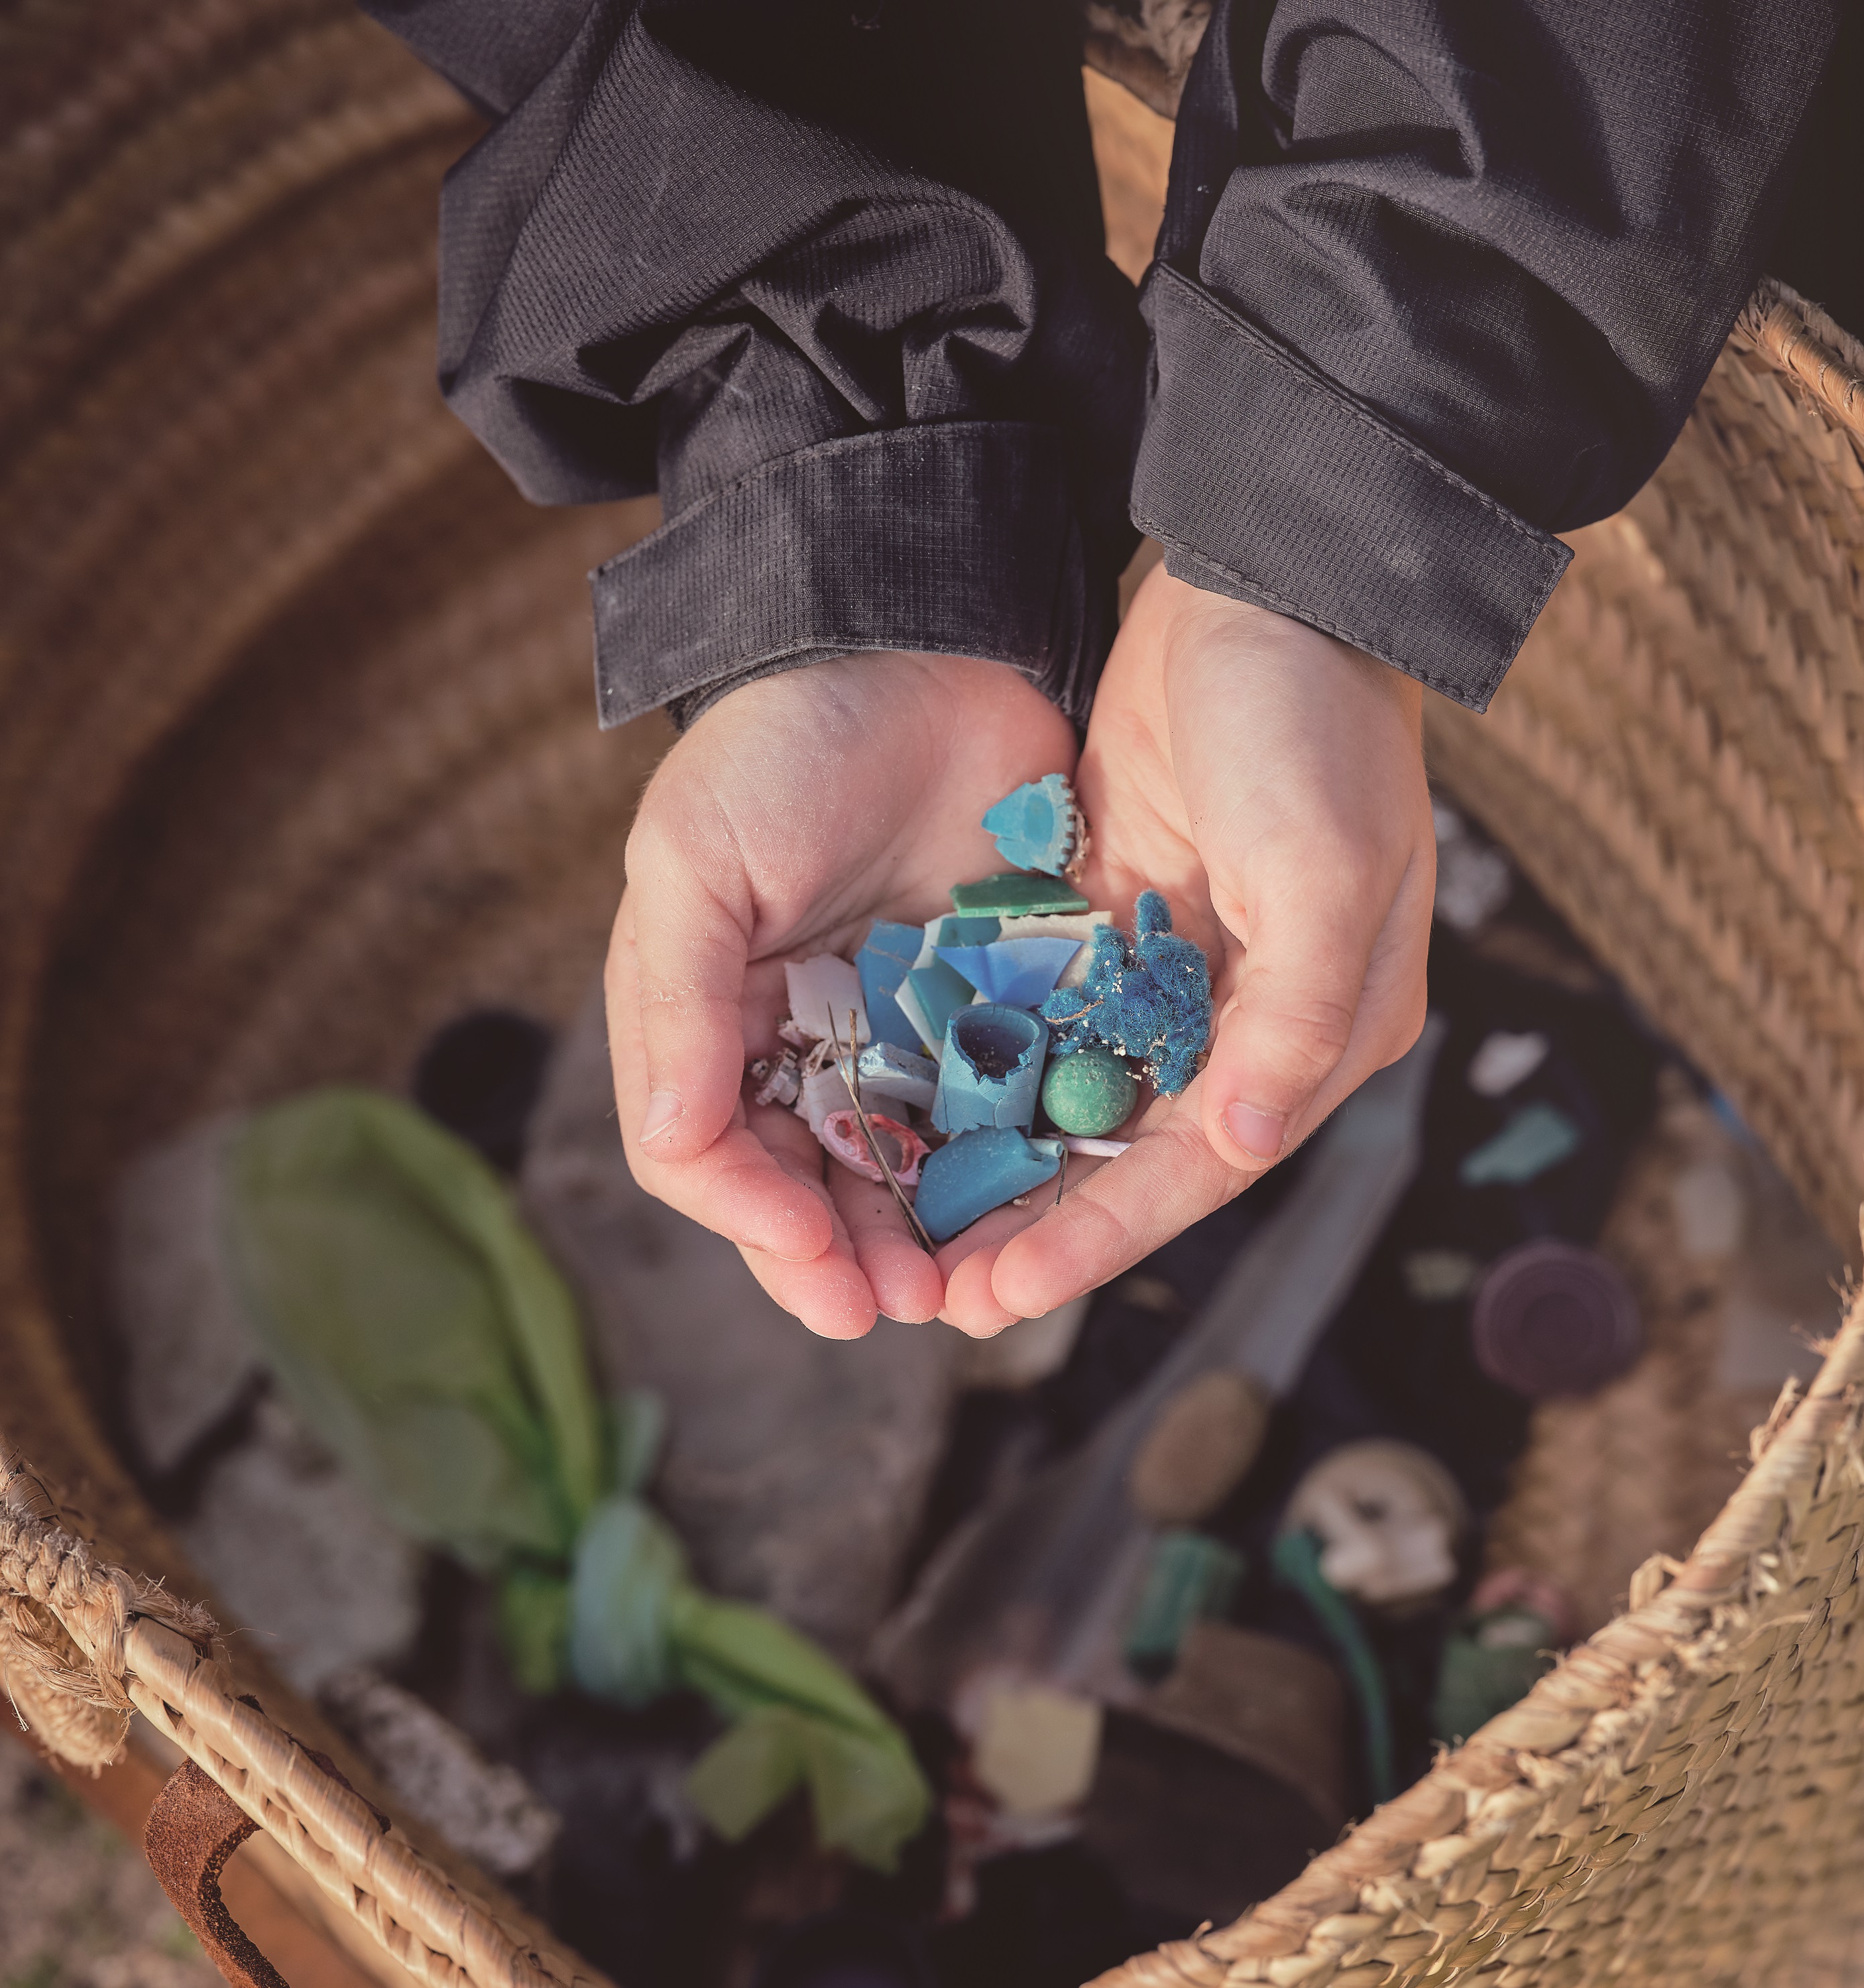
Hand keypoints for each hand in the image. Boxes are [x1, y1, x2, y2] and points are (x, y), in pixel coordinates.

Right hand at [606, 652, 1074, 1337]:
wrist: (932, 640)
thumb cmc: (786, 743)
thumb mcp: (698, 863)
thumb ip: (680, 1009)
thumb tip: (677, 1150)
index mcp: (709, 1018)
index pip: (709, 1156)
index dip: (754, 1222)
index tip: (813, 1260)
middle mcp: (798, 1043)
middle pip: (806, 1187)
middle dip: (844, 1258)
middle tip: (895, 1308)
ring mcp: (897, 1035)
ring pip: (900, 1173)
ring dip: (922, 1241)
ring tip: (956, 1292)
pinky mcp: (988, 1013)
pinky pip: (990, 1117)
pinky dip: (998, 1175)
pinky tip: (1023, 1219)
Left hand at [936, 563, 1435, 1332]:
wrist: (1269, 578)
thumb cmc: (1315, 723)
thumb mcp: (1322, 868)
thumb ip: (1290, 1018)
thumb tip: (1239, 1143)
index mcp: (1325, 1029)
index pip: (1204, 1166)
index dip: (1104, 1236)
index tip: (1008, 1294)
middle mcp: (1256, 1021)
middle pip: (1135, 1157)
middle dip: (1043, 1229)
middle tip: (940, 1299)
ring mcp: (1186, 975)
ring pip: (1084, 1106)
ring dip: (1009, 1171)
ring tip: (917, 1238)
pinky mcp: (1120, 924)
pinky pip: (1052, 1029)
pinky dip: (995, 1081)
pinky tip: (921, 1124)